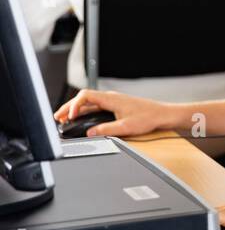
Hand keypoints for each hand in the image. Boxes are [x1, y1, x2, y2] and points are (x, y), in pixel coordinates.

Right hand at [54, 88, 173, 136]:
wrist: (162, 115)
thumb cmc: (149, 117)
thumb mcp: (126, 127)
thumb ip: (107, 130)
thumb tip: (90, 133)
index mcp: (111, 99)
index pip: (85, 96)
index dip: (74, 105)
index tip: (70, 116)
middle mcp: (110, 98)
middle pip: (84, 99)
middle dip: (69, 107)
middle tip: (58, 117)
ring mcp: (112, 101)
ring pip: (89, 103)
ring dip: (76, 110)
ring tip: (64, 118)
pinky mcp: (115, 106)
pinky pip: (95, 107)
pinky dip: (84, 112)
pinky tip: (80, 119)